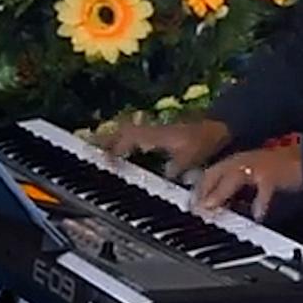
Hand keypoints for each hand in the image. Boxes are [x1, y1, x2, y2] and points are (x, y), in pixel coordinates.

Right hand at [95, 118, 231, 177]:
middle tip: (86, 149)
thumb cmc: (204, 140)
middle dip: (102, 140)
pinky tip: (118, 153)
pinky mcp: (157, 136)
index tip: (105, 161)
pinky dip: (121, 142)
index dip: (114, 148)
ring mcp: (153, 132)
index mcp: (156, 135)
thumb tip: (165, 175)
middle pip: (120, 132)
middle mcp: (151, 131)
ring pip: (125, 133)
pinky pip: (133, 136)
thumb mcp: (191, 156)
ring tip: (94, 149)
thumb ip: (176, 166)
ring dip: (109, 140)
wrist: (216, 127)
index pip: (128, 138)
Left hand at [195, 146, 302, 222]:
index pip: (211, 172)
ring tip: (211, 207)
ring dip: (220, 193)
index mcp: (239, 162)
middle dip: (203, 190)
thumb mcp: (254, 179)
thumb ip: (237, 190)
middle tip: (195, 209)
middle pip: (216, 172)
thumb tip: (217, 207)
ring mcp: (259, 166)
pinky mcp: (274, 174)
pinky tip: (257, 214)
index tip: (190, 205)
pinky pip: (264, 189)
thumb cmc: (280, 171)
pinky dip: (260, 203)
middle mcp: (245, 161)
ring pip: (234, 177)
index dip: (198, 188)